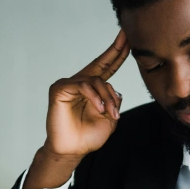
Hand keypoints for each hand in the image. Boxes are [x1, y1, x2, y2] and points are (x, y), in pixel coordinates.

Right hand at [24, 32, 128, 188]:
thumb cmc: (88, 137)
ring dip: (107, 97)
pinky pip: (83, 85)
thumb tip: (116, 91)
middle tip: (126, 37)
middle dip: (115, 50)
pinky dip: (94, 97)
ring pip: (96, 80)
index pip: (108, 68)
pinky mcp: (60, 89)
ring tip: (110, 113)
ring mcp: (70, 84)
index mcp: (94, 89)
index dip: (118, 54)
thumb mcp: (110, 120)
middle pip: (101, 63)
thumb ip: (114, 103)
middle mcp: (81, 83)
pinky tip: (100, 109)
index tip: (129, 41)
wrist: (72, 150)